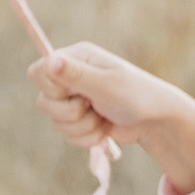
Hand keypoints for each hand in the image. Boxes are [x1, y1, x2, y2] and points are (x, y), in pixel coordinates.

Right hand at [29, 43, 194, 194]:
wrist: (156, 121)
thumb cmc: (136, 96)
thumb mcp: (106, 85)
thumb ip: (76, 75)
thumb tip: (50, 60)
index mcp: (76, 58)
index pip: (38, 71)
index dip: (50, 88)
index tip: (74, 93)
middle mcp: (71, 76)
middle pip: (43, 101)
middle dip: (69, 113)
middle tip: (91, 107)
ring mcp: (75, 98)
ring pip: (56, 121)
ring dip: (82, 127)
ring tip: (103, 119)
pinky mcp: (81, 119)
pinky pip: (68, 134)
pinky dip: (87, 137)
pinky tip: (105, 129)